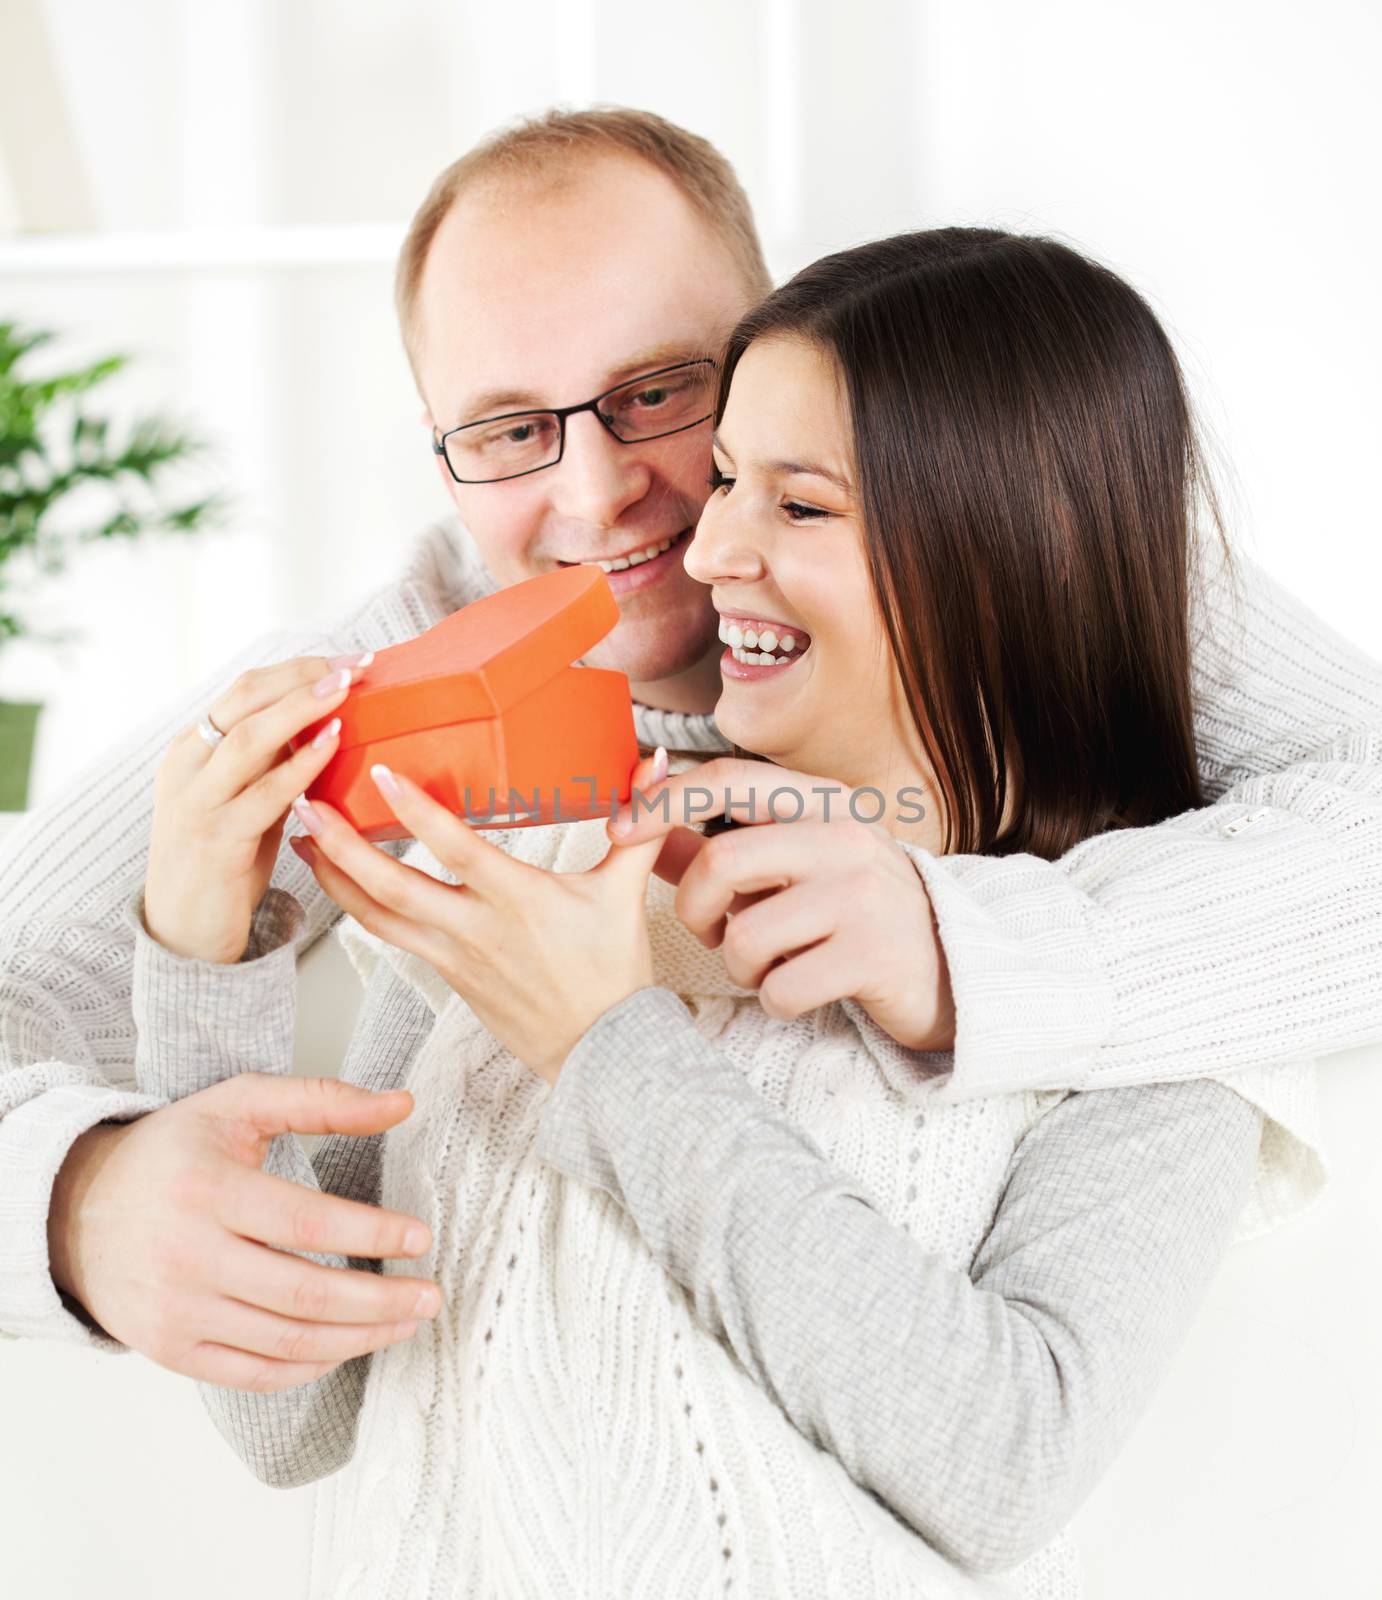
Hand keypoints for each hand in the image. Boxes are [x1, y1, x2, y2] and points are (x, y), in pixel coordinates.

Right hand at [48, 1075, 440, 1390]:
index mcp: (207, 1190)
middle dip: (380, 1300)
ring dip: (358, 1338)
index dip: (371, 1233)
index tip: (420, 1238)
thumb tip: (403, 1104)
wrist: (77, 1208)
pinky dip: (309, 1368)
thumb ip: (323, 1100)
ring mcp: (176, 1311)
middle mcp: (188, 1256)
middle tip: (429, 1296)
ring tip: (404, 1322)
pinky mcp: (171, 1350)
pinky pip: (252, 1374)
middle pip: (304, 1293)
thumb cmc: (172, 1151)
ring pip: (286, 1341)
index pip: (307, 1221)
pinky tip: (348, 1346)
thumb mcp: (240, 1104)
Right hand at [143, 649, 371, 963]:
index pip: (245, 689)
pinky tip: (332, 745)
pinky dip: (300, 764)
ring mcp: (197, 802)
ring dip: (302, 708)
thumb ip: (272, 762)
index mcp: (193, 749)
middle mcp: (188, 766)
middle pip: (245, 699)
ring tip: (346, 690)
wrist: (184, 933)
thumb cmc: (224, 860)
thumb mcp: (245, 798)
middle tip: (355, 665)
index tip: (346, 661)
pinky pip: (264, 794)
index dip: (297, 669)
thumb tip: (327, 720)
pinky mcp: (216, 840)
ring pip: (250, 737)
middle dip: (304, 676)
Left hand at [288, 751, 671, 1084]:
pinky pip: (390, 937)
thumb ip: (639, 824)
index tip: (385, 773)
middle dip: (341, 844)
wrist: (602, 1050)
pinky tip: (340, 884)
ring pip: (377, 916)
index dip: (417, 812)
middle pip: (392, 887)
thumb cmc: (612, 972)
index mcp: (519, 901)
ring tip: (300, 839)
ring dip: (333, 878)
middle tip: (305, 803)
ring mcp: (455, 956)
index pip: (458, 849)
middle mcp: (476, 929)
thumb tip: (656, 766)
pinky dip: (357, 907)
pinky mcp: (445, 975)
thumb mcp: (627, 891)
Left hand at [608, 756, 954, 1051]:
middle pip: (722, 861)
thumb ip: (717, 850)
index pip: (731, 777)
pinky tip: (802, 988)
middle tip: (712, 931)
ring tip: (771, 963)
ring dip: (740, 964)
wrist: (953, 970)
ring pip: (745, 935)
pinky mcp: (872, 956)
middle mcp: (846, 838)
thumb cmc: (854, 916)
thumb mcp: (795, 869)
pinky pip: (780, 987)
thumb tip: (640, 828)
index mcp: (824, 805)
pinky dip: (775, 999)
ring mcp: (863, 896)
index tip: (619, 830)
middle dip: (694, 909)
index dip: (665, 801)